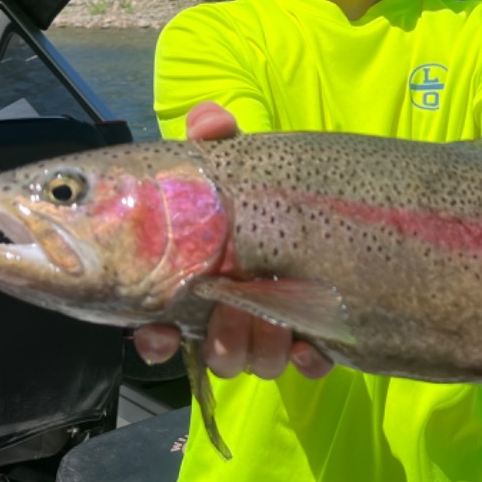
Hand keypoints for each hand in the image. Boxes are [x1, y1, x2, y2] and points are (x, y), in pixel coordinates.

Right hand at [131, 102, 333, 379]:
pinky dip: (307, 358)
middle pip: (214, 353)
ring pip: (254, 361)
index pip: (160, 328)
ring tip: (275, 316)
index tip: (161, 333)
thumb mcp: (236, 161)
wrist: (326, 203)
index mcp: (195, 284)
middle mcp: (227, 314)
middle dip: (221, 340)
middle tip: (231, 308)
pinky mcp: (312, 335)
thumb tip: (208, 119)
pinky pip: (306, 363)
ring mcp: (269, 329)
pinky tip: (311, 346)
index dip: (155, 340)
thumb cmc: (258, 188)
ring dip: (260, 345)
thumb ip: (214, 139)